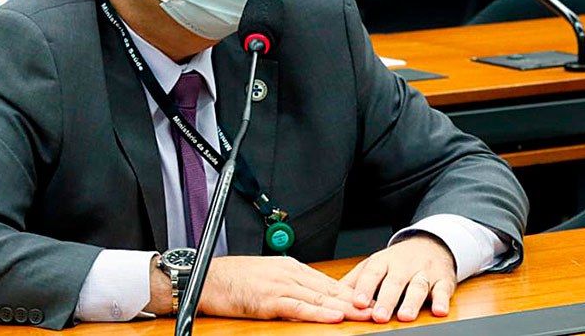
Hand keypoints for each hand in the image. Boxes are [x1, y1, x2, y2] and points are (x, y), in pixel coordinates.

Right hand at [199, 255, 371, 322]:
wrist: (207, 277)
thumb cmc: (233, 278)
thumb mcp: (266, 275)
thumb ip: (288, 282)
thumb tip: (307, 294)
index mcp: (289, 267)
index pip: (326, 281)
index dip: (349, 291)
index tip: (368, 299)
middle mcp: (288, 273)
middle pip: (328, 289)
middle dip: (355, 299)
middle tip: (377, 307)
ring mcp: (280, 286)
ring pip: (319, 298)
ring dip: (344, 307)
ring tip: (365, 314)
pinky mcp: (269, 300)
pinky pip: (299, 307)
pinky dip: (318, 313)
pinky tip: (334, 317)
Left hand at [340, 233, 456, 322]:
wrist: (430, 244)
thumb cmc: (397, 261)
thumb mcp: (375, 265)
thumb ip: (355, 280)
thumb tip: (331, 295)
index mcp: (383, 261)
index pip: (372, 273)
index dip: (364, 287)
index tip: (357, 302)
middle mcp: (404, 265)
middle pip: (394, 282)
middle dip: (386, 299)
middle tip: (379, 316)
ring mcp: (424, 271)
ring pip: (418, 286)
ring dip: (412, 302)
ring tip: (404, 316)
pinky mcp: (443, 279)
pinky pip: (443, 290)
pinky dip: (442, 300)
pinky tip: (439, 311)